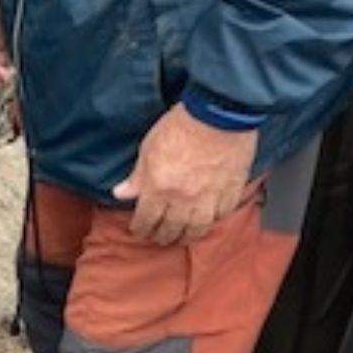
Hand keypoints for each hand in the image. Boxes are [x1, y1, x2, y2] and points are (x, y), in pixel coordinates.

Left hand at [113, 104, 257, 245]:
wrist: (219, 113)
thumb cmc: (182, 125)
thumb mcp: (148, 148)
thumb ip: (137, 176)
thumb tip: (121, 193)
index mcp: (160, 188)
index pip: (147, 219)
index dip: (141, 228)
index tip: (139, 230)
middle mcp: (184, 199)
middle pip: (172, 228)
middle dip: (163, 236)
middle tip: (159, 238)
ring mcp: (210, 197)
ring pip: (198, 228)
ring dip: (188, 236)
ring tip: (183, 238)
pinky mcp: (231, 190)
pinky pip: (222, 214)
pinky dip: (214, 220)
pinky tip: (209, 221)